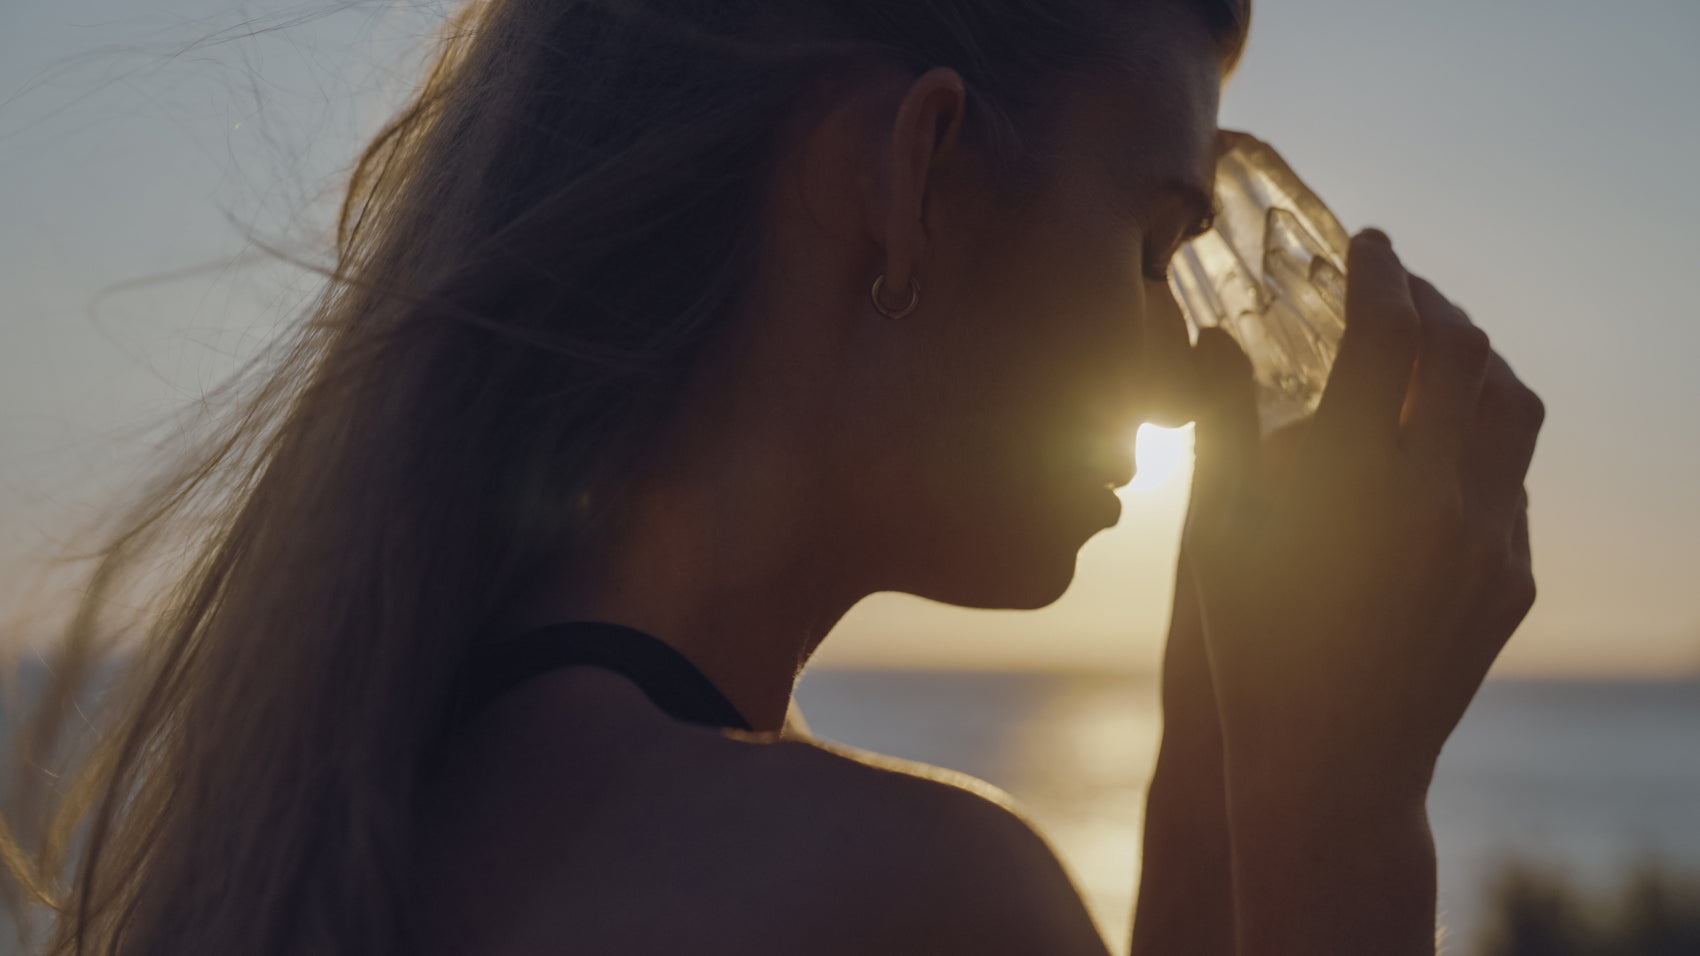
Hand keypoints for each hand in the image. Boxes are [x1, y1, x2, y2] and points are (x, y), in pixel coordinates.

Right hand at [1184, 229, 1542, 802]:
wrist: (1328, 761)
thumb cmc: (1247, 642)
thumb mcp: (1215, 529)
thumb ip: (1219, 421)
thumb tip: (1218, 334)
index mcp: (1351, 472)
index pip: (1387, 329)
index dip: (1380, 270)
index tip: (1369, 242)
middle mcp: (1433, 492)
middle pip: (1462, 350)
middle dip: (1432, 299)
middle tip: (1399, 285)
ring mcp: (1487, 536)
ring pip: (1512, 404)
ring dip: (1477, 358)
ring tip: (1437, 349)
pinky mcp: (1513, 575)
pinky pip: (1515, 475)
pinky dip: (1482, 433)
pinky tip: (1440, 445)